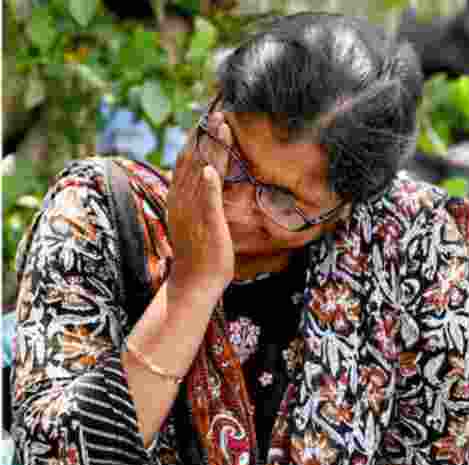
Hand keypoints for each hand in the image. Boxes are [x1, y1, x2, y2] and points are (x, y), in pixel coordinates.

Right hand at [167, 111, 233, 291]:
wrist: (195, 281)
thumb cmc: (200, 251)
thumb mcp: (197, 216)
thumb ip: (199, 195)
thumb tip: (206, 175)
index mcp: (180, 196)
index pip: (188, 159)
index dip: (198, 137)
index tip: (209, 117)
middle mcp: (183, 199)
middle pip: (193, 159)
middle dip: (206, 134)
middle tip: (217, 110)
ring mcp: (193, 211)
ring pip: (200, 172)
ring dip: (211, 148)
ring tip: (221, 125)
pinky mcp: (206, 225)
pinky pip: (206, 202)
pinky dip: (208, 185)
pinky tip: (212, 169)